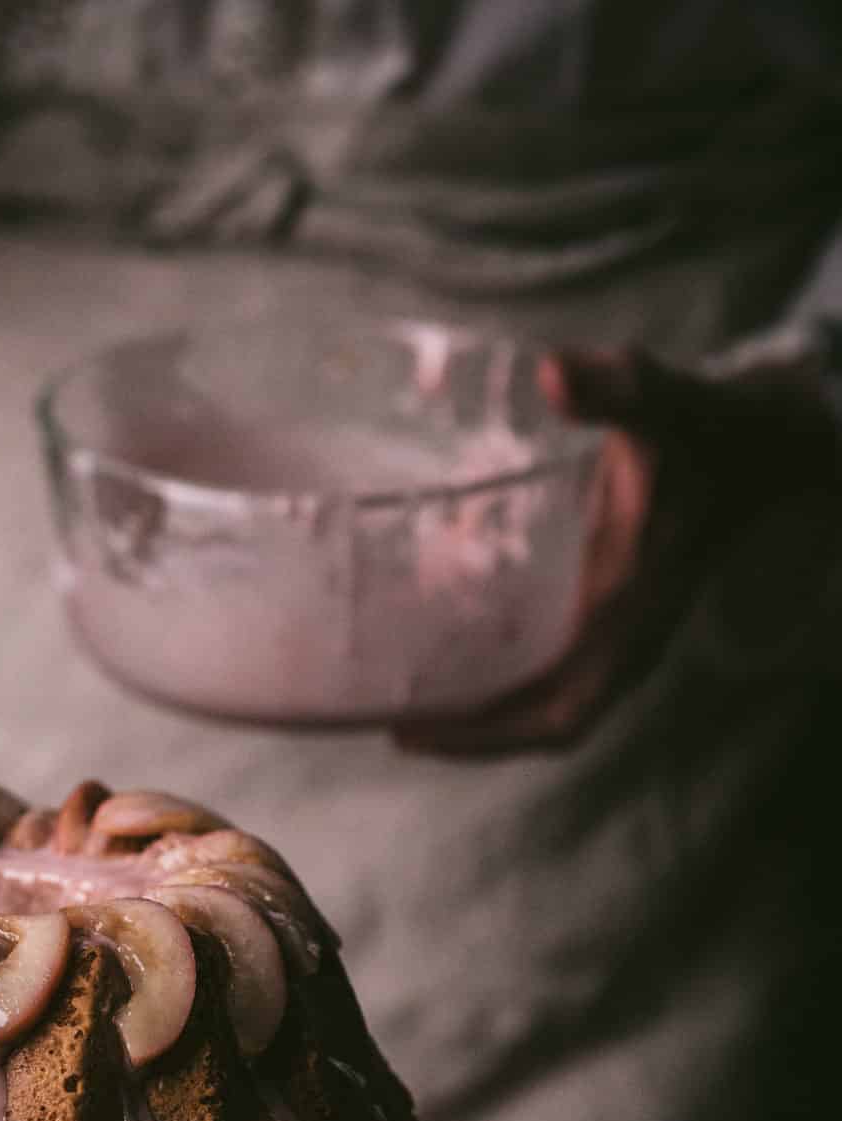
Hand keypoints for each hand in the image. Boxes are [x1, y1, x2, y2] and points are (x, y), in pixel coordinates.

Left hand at [393, 344, 841, 757]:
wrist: (756, 439)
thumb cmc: (706, 430)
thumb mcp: (661, 403)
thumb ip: (613, 387)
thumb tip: (554, 374)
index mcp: (631, 620)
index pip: (560, 715)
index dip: (487, 737)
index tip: (415, 735)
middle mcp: (618, 640)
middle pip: (529, 720)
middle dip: (457, 730)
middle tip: (375, 711)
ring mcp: (607, 630)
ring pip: (530, 694)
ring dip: (466, 703)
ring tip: (384, 687)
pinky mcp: (597, 606)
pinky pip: (536, 659)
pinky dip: (486, 662)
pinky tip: (429, 638)